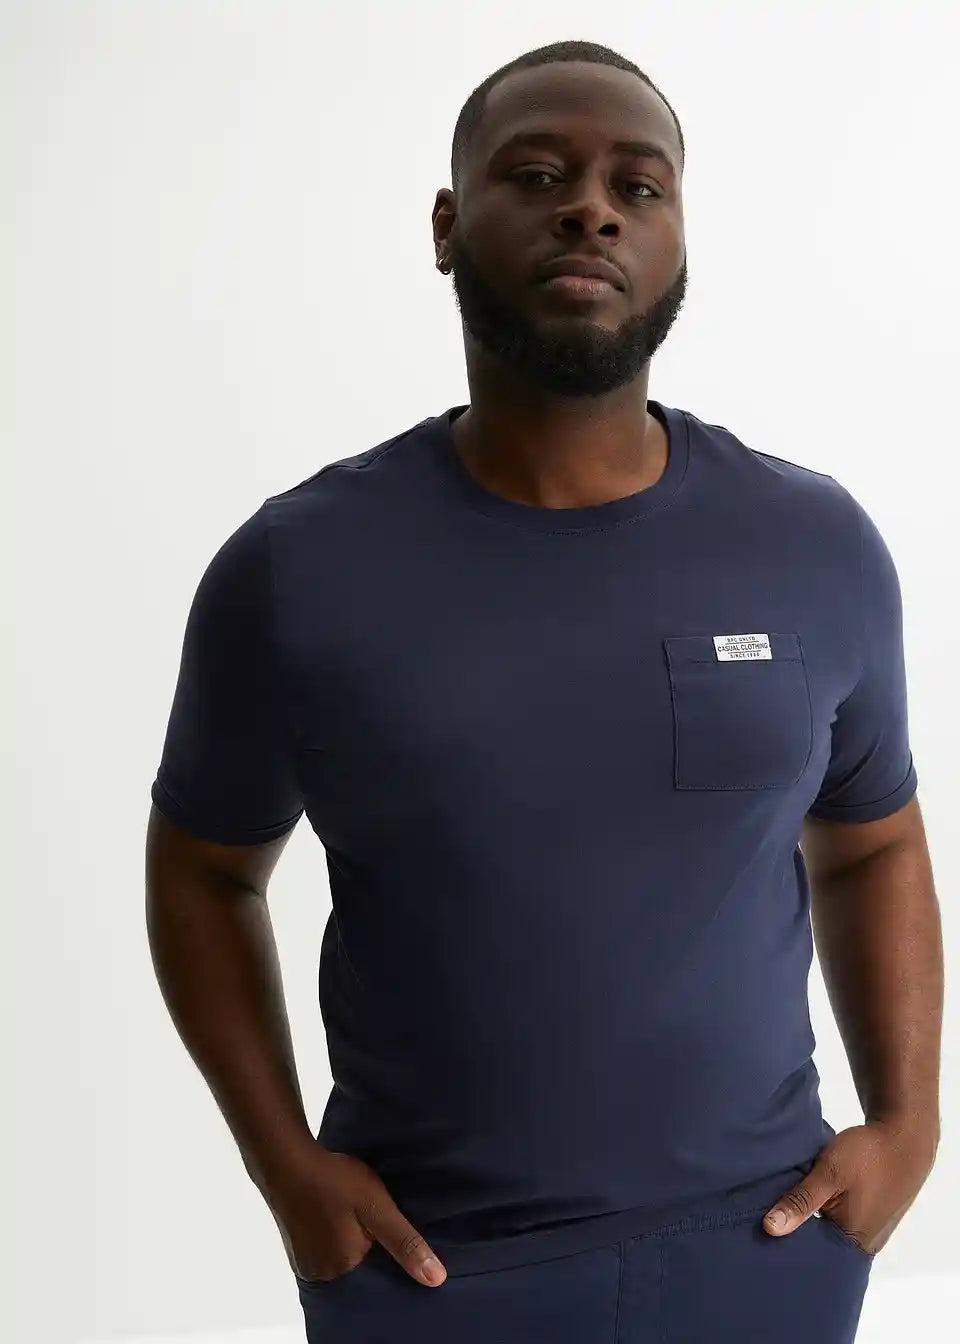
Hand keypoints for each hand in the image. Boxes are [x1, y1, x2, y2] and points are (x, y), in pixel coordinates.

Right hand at [263, 1146, 447, 1287]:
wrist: (285, 1160)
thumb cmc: (334, 1180)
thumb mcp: (377, 1207)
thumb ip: (404, 1241)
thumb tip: (437, 1279)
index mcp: (345, 1266)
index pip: (378, 1264)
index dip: (383, 1244)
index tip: (386, 1224)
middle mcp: (323, 1274)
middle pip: (356, 1262)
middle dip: (364, 1241)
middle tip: (365, 1212)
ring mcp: (304, 1262)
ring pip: (338, 1255)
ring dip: (344, 1238)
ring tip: (348, 1211)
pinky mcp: (293, 1249)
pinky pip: (320, 1250)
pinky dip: (327, 1236)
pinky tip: (331, 1214)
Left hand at [762, 1118, 937, 1254]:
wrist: (904, 1138)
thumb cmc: (868, 1156)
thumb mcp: (829, 1173)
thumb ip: (801, 1201)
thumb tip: (770, 1228)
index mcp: (854, 1242)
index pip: (811, 1255)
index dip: (787, 1242)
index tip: (761, 1230)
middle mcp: (864, 1245)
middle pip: (821, 1246)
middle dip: (798, 1231)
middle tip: (767, 1215)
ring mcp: (871, 1232)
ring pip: (831, 1232)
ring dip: (813, 1220)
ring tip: (784, 1206)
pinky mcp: (872, 1218)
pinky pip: (842, 1223)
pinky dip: (826, 1213)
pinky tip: (810, 1199)